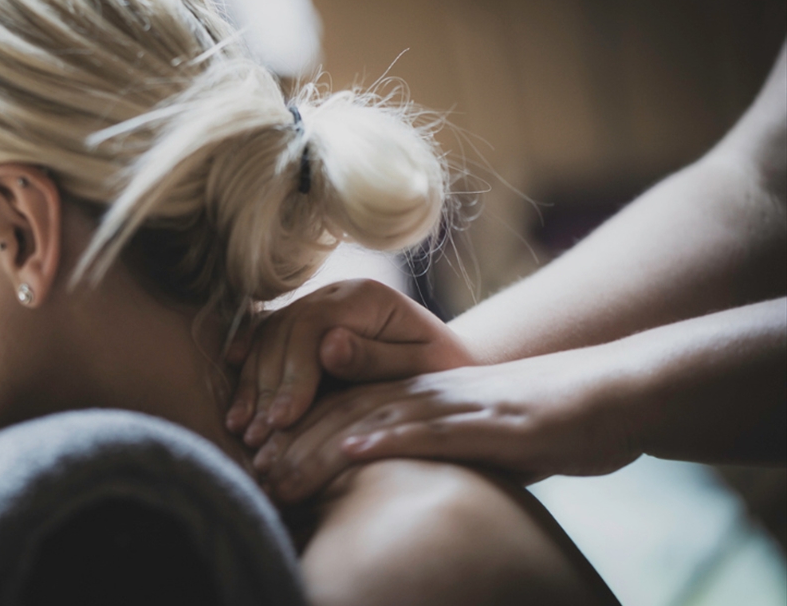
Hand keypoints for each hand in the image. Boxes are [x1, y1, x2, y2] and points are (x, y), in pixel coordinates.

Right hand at [225, 279, 472, 447]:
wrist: (444, 367)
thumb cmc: (441, 372)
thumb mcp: (422, 367)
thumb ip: (375, 358)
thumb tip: (328, 346)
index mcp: (364, 296)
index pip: (312, 326)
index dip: (293, 373)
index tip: (284, 418)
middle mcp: (332, 295)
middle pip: (282, 333)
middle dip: (268, 386)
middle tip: (258, 434)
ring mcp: (313, 308)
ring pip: (267, 339)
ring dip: (252, 385)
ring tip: (243, 429)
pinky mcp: (301, 330)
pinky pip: (264, 343)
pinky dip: (248, 369)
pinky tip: (237, 397)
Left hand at [254, 346, 642, 503]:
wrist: (611, 398)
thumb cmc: (541, 423)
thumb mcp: (474, 435)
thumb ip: (429, 444)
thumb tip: (385, 472)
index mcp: (420, 394)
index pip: (345, 408)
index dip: (298, 431)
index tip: (258, 461)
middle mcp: (429, 392)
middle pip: (346, 411)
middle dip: (294, 441)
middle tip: (253, 471)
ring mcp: (459, 404)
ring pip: (375, 418)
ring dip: (321, 443)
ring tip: (278, 467)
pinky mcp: (492, 423)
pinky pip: (431, 429)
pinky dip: (387, 440)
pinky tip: (350, 452)